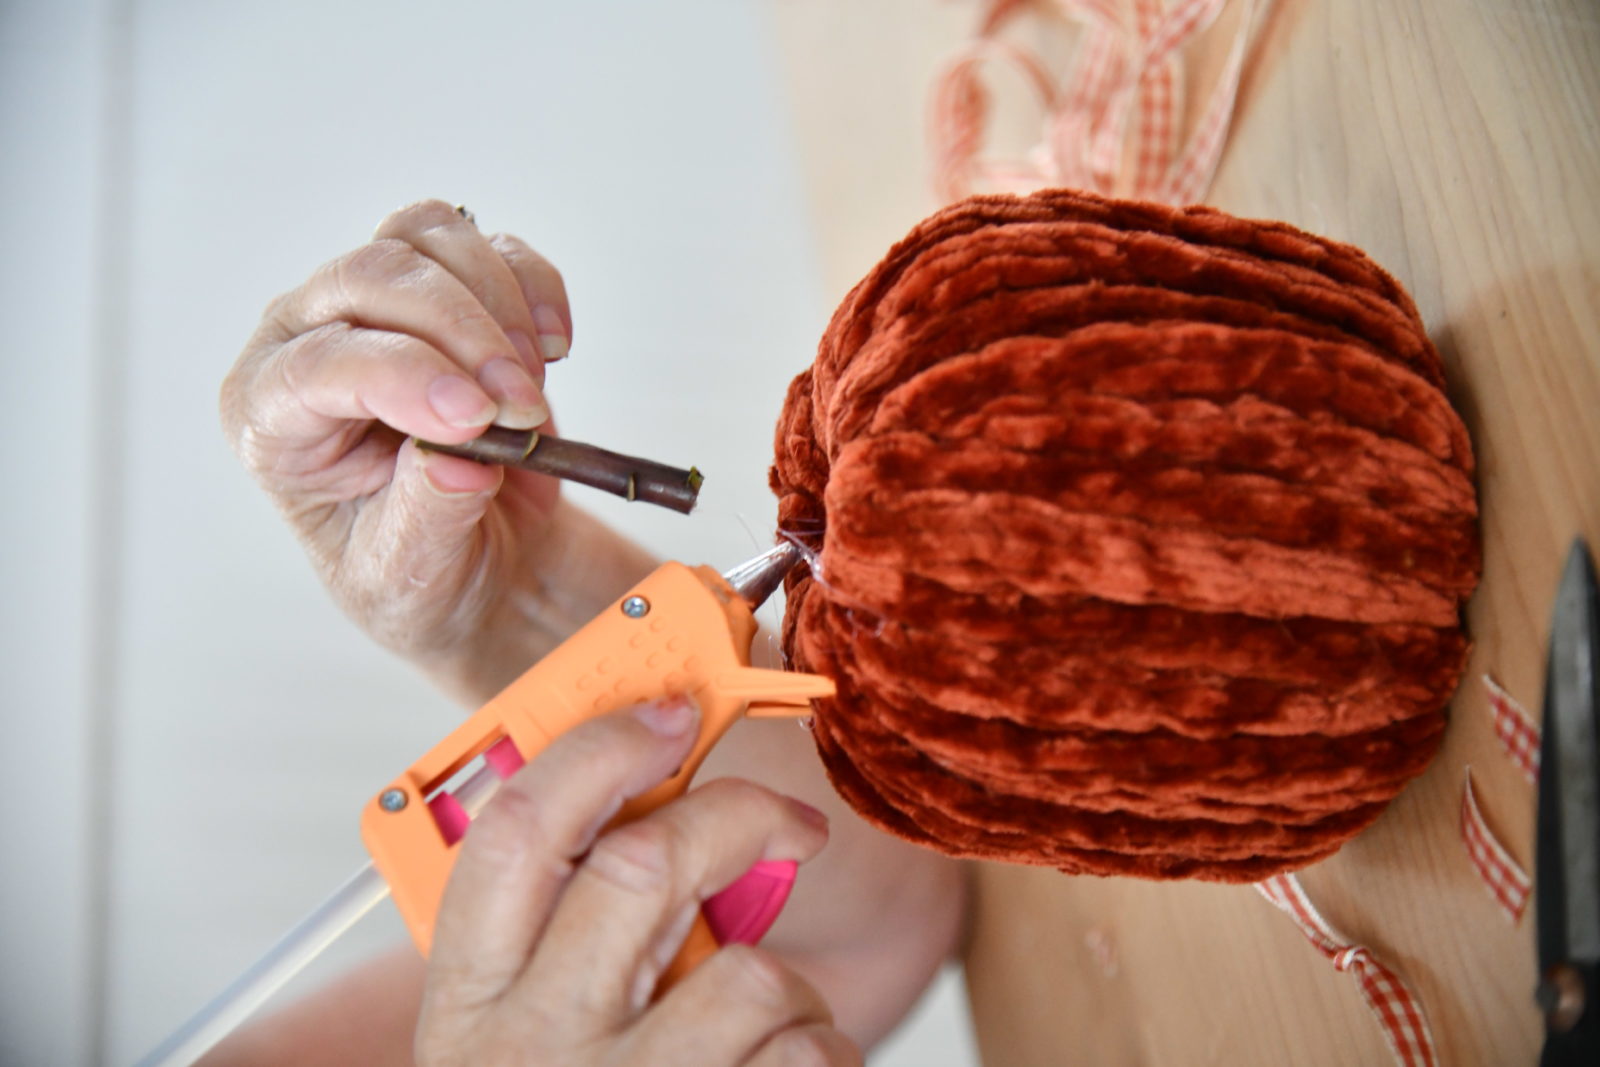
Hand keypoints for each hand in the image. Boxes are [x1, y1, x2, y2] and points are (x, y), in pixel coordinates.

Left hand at [221, 200, 579, 684]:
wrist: (477, 558)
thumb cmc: (420, 572)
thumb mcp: (410, 577)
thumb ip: (426, 520)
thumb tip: (462, 463)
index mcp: (270, 419)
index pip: (316, 366)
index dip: (402, 378)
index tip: (479, 419)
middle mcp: (307, 343)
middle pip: (370, 278)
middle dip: (461, 332)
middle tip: (522, 405)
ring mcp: (375, 306)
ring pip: (424, 238)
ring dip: (498, 300)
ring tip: (532, 387)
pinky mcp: (445, 290)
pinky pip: (487, 246)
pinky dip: (533, 285)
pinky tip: (552, 346)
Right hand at [415, 699, 858, 1065]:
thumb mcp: (515, 1029)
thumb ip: (557, 932)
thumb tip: (642, 796)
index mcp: (468, 998)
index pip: (513, 834)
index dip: (596, 753)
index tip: (668, 716)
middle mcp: (530, 1050)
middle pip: (641, 867)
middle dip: (738, 818)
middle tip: (790, 825)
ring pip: (753, 981)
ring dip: (794, 989)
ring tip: (777, 1023)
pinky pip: (807, 1064)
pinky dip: (822, 1060)